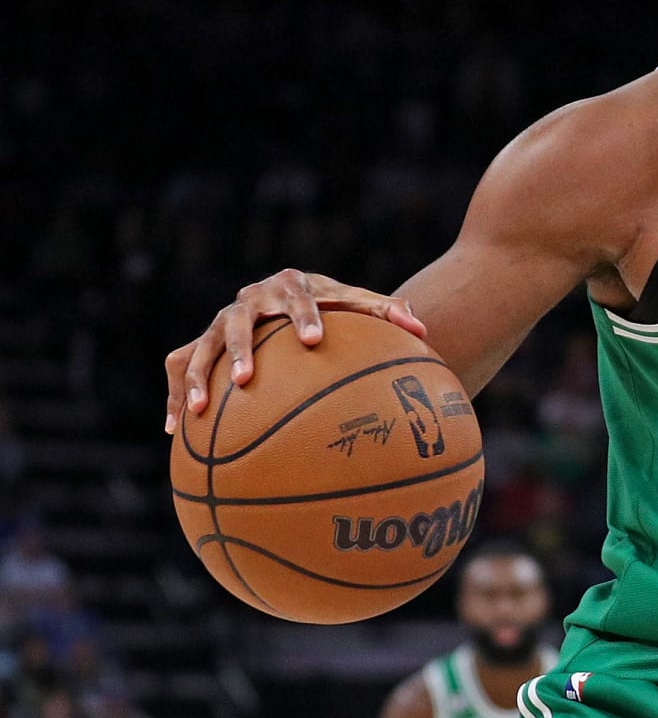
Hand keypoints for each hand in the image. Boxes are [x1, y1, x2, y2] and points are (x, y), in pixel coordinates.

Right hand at [164, 269, 425, 432]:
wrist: (296, 299)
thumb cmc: (336, 307)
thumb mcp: (360, 306)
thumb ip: (390, 314)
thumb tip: (422, 330)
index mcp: (290, 287)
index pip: (298, 299)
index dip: (305, 317)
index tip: (314, 340)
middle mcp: (249, 301)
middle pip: (238, 323)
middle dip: (240, 350)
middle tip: (247, 380)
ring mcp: (221, 322)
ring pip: (200, 347)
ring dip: (196, 378)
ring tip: (198, 411)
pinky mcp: (203, 343)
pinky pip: (180, 367)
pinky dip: (175, 396)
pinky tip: (175, 431)